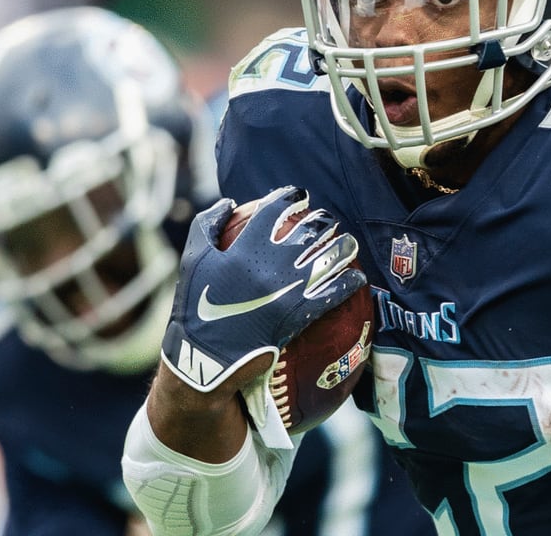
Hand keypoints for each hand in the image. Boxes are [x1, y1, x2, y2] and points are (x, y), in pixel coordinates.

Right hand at [159, 186, 366, 393]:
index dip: (291, 197)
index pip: (275, 209)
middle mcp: (271, 263)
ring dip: (344, 246)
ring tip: (348, 243)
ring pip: (329, 257)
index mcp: (246, 246)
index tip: (300, 196)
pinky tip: (357, 277)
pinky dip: (349, 282)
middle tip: (326, 220)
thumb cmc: (196, 305)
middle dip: (323, 220)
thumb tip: (229, 202)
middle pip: (310, 230)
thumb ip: (208, 225)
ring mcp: (288, 288)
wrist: (206, 355)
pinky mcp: (300, 313)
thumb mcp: (193, 259)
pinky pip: (334, 292)